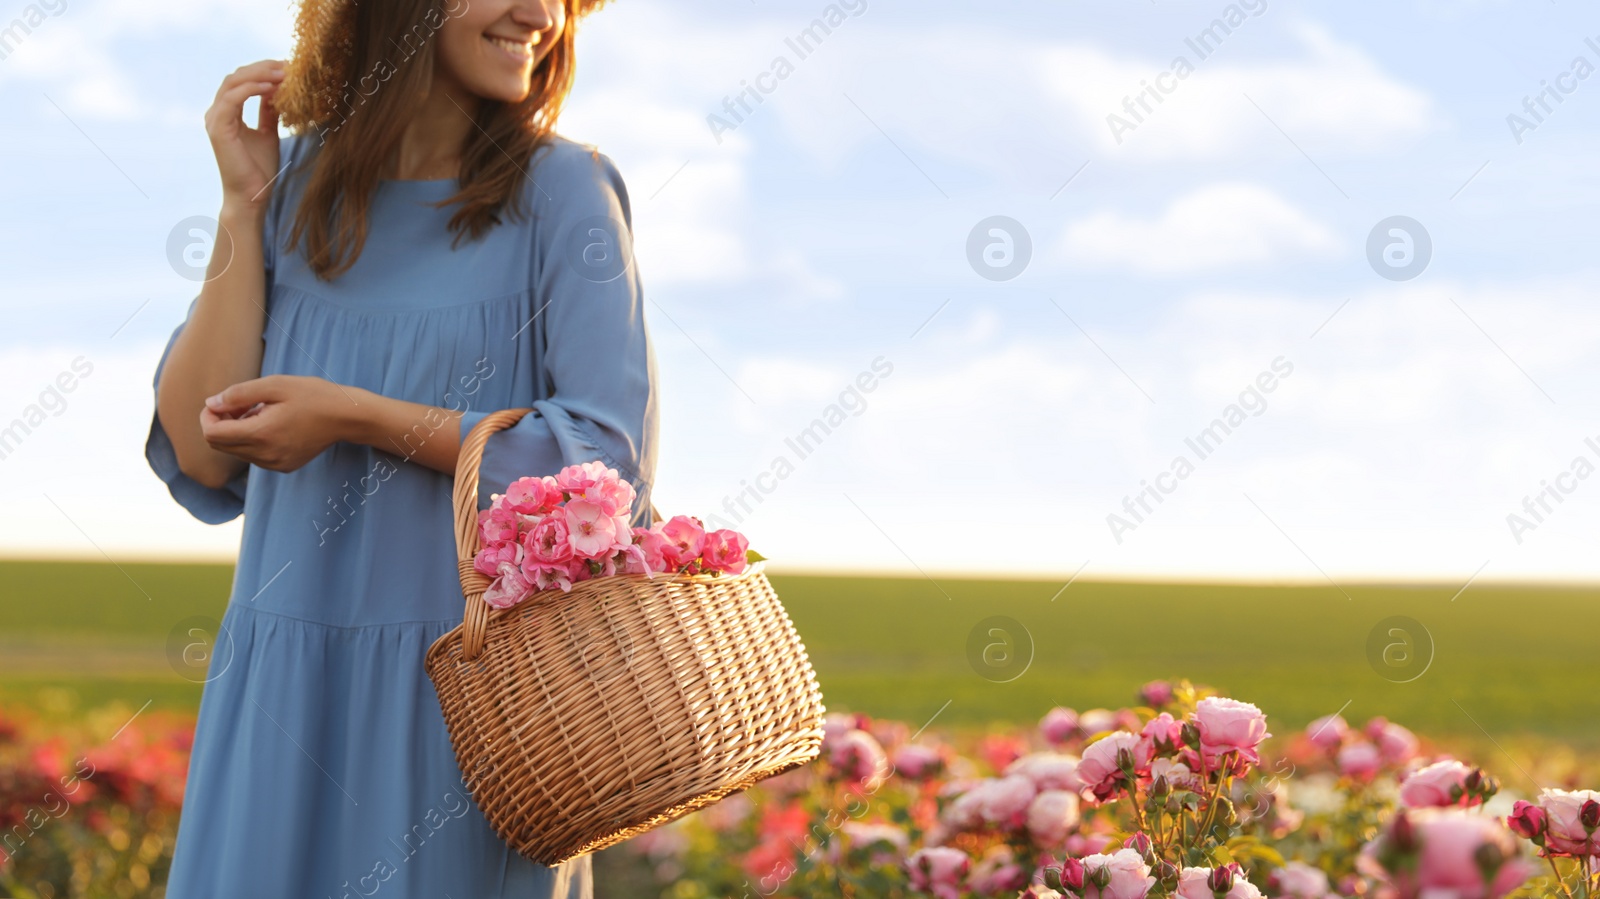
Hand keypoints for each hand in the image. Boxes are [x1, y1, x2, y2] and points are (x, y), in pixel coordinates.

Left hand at [200, 375, 362, 472]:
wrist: (347, 417)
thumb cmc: (313, 395)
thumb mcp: (275, 385)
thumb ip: (238, 394)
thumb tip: (211, 403)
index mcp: (261, 434)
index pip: (212, 434)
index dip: (207, 416)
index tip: (219, 401)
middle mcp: (265, 455)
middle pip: (220, 445)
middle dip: (220, 423)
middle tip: (239, 404)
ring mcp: (275, 464)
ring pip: (236, 451)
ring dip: (236, 431)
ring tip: (259, 411)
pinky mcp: (283, 466)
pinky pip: (253, 456)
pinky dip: (252, 440)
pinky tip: (270, 424)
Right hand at [206, 59, 283, 214]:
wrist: (252, 195)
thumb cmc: (259, 169)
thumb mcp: (268, 133)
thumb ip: (268, 112)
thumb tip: (277, 91)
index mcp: (227, 112)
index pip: (242, 80)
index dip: (263, 70)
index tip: (288, 68)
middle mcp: (217, 112)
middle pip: (237, 76)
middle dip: (263, 68)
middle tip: (289, 66)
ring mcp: (215, 119)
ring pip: (233, 82)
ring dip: (260, 74)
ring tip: (284, 74)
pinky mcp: (218, 128)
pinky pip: (232, 99)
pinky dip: (251, 89)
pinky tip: (271, 87)